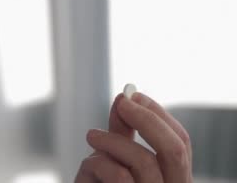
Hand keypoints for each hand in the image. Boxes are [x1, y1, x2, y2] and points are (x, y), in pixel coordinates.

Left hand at [75, 93, 192, 181]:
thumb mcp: (112, 158)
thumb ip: (121, 132)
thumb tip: (124, 97)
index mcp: (172, 178)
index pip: (181, 143)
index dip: (159, 115)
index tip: (132, 95)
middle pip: (175, 149)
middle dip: (147, 119)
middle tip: (120, 103)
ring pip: (144, 162)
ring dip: (113, 141)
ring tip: (91, 136)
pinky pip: (120, 177)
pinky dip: (100, 164)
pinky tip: (87, 167)